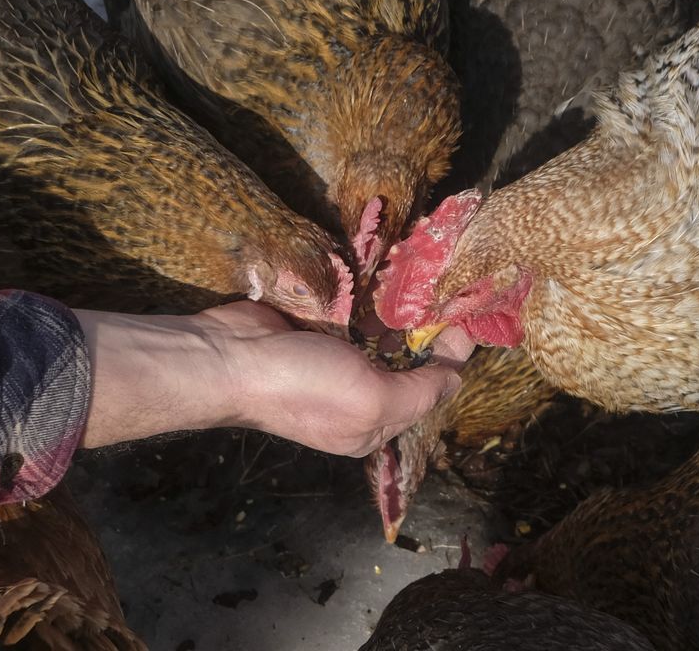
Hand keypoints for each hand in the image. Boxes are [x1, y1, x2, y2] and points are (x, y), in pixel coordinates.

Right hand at [74, 301, 465, 456]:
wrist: (228, 356)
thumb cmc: (303, 386)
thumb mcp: (373, 399)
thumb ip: (422, 390)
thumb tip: (458, 377)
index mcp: (373, 424)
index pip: (430, 391)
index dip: (452, 357)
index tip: (470, 316)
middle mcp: (357, 395)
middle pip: (409, 361)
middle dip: (429, 329)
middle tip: (450, 289)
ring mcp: (334, 360)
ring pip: (383, 332)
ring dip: (403, 308)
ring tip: (426, 276)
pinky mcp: (315, 328)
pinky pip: (354, 311)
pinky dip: (372, 296)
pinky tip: (389, 274)